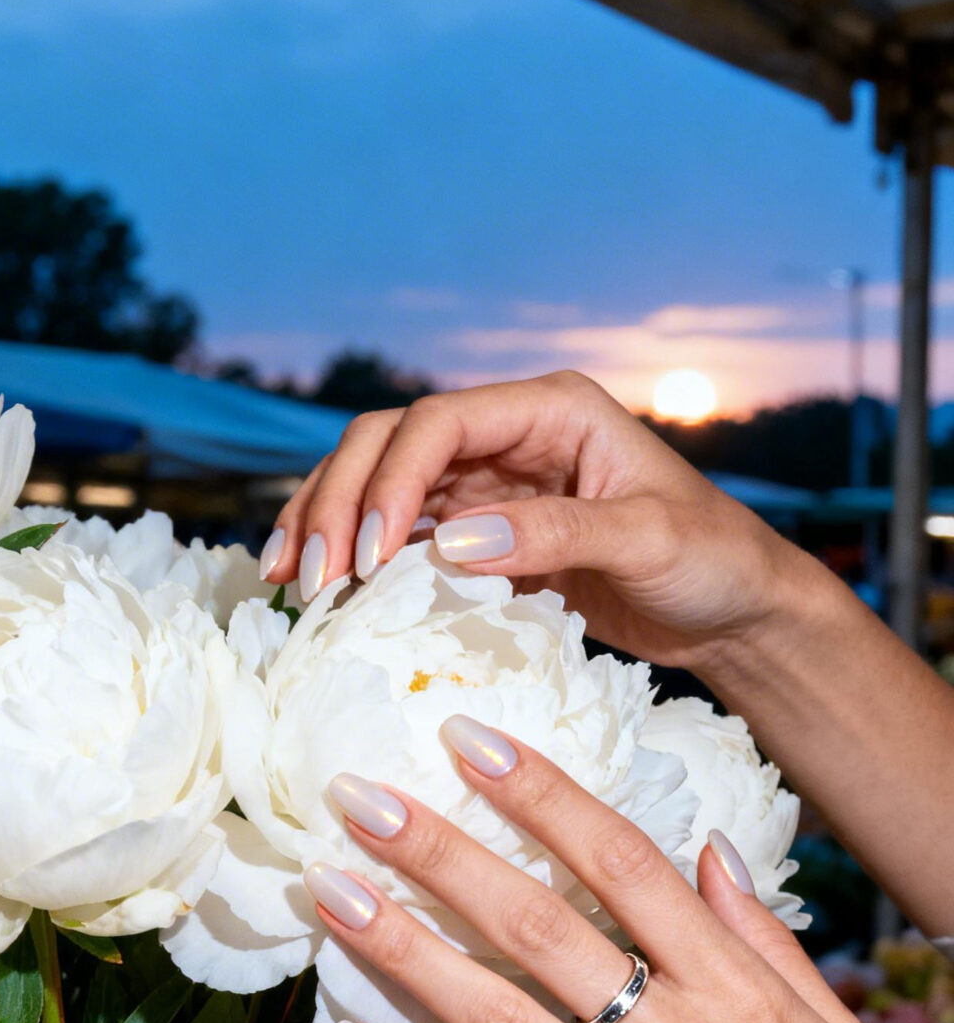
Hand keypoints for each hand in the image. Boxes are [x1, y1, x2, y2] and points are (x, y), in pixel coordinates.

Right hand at [263, 373, 820, 674]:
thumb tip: (452, 543)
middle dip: (337, 504)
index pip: (438, 423)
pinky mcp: (480, 536)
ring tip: (290, 585)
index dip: (389, 481)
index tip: (366, 555)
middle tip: (310, 580)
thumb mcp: (647, 542)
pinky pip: (399, 537)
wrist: (732, 612)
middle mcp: (509, 437)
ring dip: (327, 528)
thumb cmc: (710, 562)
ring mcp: (488, 486)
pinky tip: (323, 597)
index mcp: (551, 410)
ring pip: (378, 487)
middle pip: (389, 445)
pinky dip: (355, 560)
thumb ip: (555, 534)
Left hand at [302, 718, 953, 1022]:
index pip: (623, 864)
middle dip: (443, 854)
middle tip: (360, 799)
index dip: (541, 794)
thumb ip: (764, 937)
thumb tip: (708, 849)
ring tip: (332, 892)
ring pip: (502, 1019)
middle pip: (542, 926)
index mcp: (736, 991)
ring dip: (407, 949)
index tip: (468, 742)